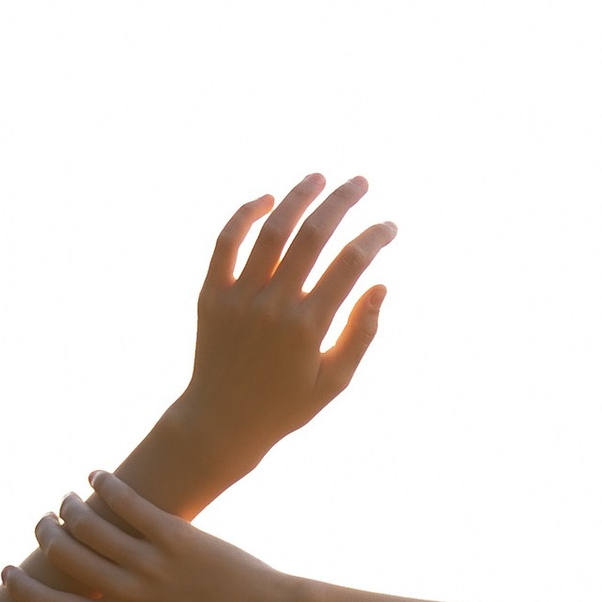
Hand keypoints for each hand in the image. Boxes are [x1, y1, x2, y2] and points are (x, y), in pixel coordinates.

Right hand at [5, 473, 304, 601]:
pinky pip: (130, 504)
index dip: (21, 588)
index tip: (8, 573)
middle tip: (42, 524)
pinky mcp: (176, 536)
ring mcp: (152, 563)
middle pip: (65, 558)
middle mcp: (129, 595)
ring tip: (67, 500)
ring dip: (70, 507)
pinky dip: (107, 485)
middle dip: (45, 536)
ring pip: (91, 526)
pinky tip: (98, 476)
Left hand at [172, 177, 393, 478]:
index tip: (390, 227)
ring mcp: (239, 297)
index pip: (350, 265)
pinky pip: (226, 243)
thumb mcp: (335, 381)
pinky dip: (245, 216)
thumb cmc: (285, 406)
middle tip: (360, 181)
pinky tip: (268, 200)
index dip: (374, 238)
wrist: (220, 424)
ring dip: (298, 198)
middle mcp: (273, 305)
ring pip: (271, 230)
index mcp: (308, 327)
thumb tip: (380, 286)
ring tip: (319, 178)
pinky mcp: (211, 295)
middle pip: (313, 235)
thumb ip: (361, 333)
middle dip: (342, 202)